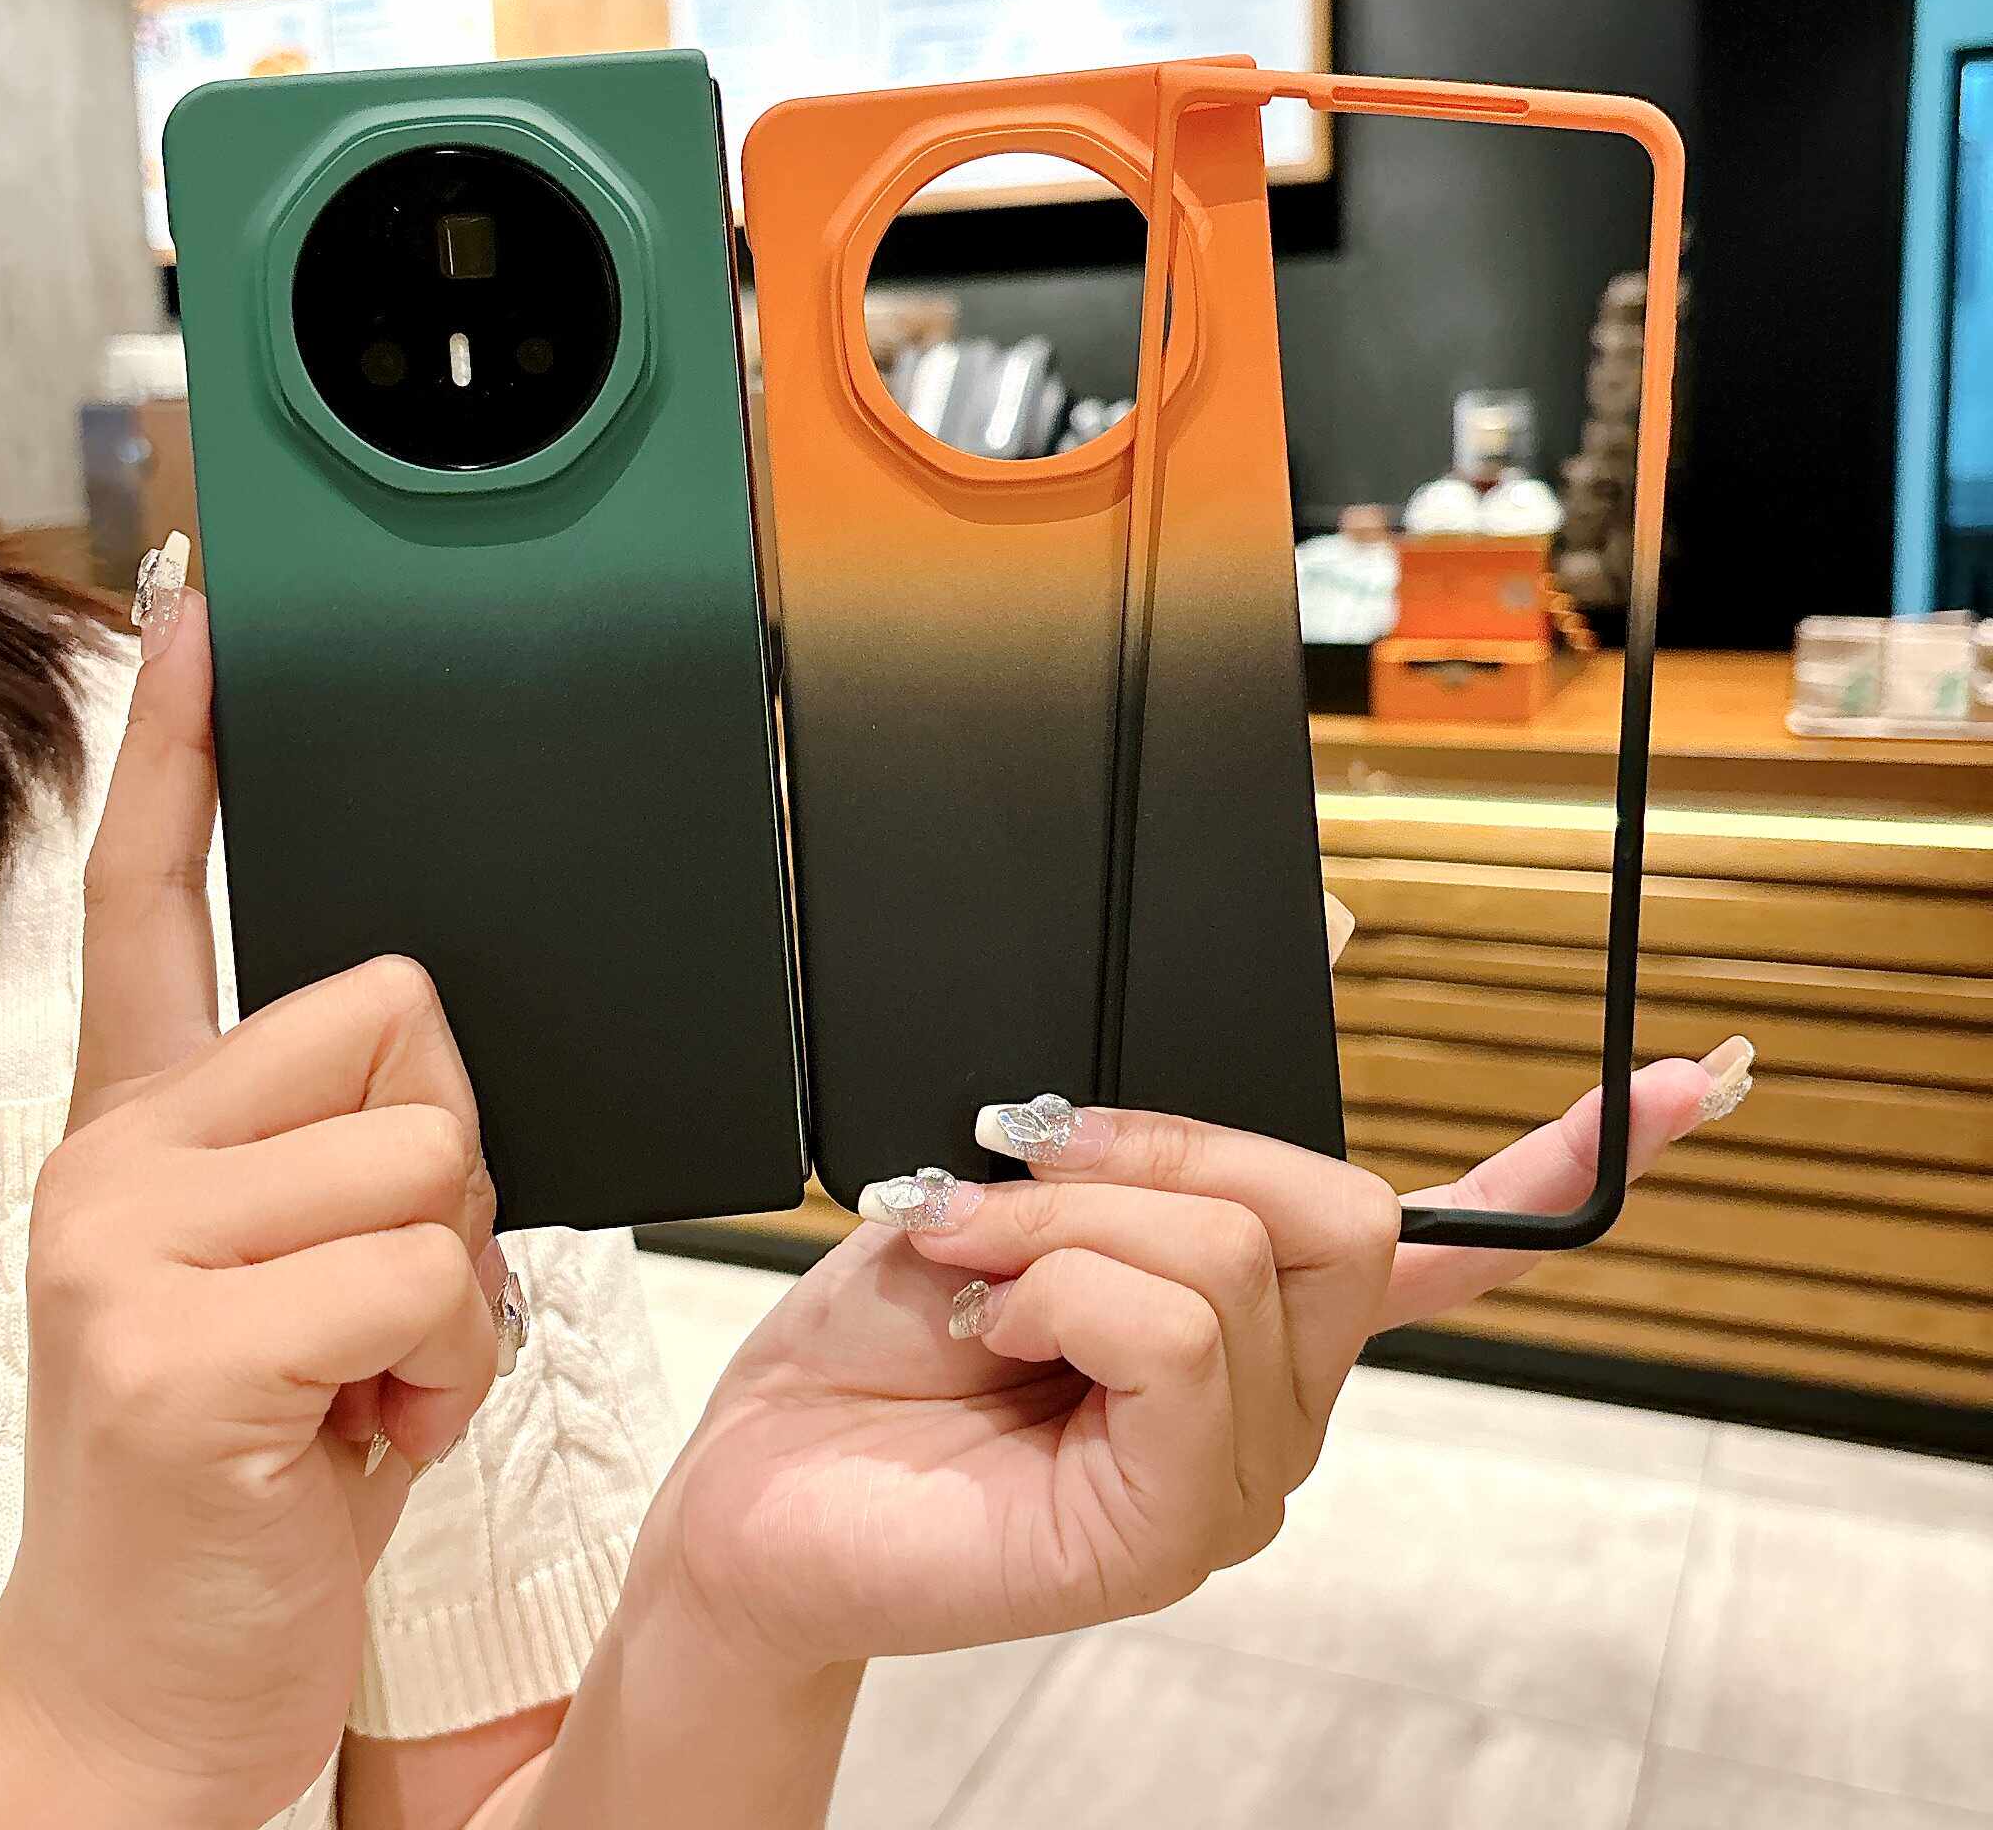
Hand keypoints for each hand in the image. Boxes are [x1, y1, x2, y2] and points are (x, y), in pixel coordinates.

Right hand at [0, 590, 506, 1829]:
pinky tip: (366, 1430)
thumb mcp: (288, 1280)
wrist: (149, 1679)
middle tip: (379, 1290)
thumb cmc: (249, 1470)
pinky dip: (445, 1364)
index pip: (149, 893)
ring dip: (457, 1279)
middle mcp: (115, 1157)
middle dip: (450, 1151)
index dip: (181, 750)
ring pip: (435, 1142)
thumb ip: (326, 1151)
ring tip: (370, 1372)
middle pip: (399, 1009)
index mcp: (143, 1126)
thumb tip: (431, 1070)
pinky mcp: (179, 1344)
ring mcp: (127, 1243)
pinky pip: (428, 1267)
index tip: (203, 621)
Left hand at [639, 1047, 1731, 1678]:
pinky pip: (1180, 1340)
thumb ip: (1158, 1102)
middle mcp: (1276, 1396)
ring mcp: (1238, 1471)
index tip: (1689, 1081)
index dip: (1563, 1155)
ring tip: (966, 1259)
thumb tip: (1326, 926)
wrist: (760, 1490)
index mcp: (1254, 1313)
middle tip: (1010, 1156)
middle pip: (1334, 1204)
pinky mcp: (1173, 1524)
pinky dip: (1062, 1285)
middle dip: (1152, 1145)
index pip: (1449, 1242)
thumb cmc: (880, 1342)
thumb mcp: (1012, 1177)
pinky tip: (991, 1319)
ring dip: (1065, 1216)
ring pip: (1235, 1253)